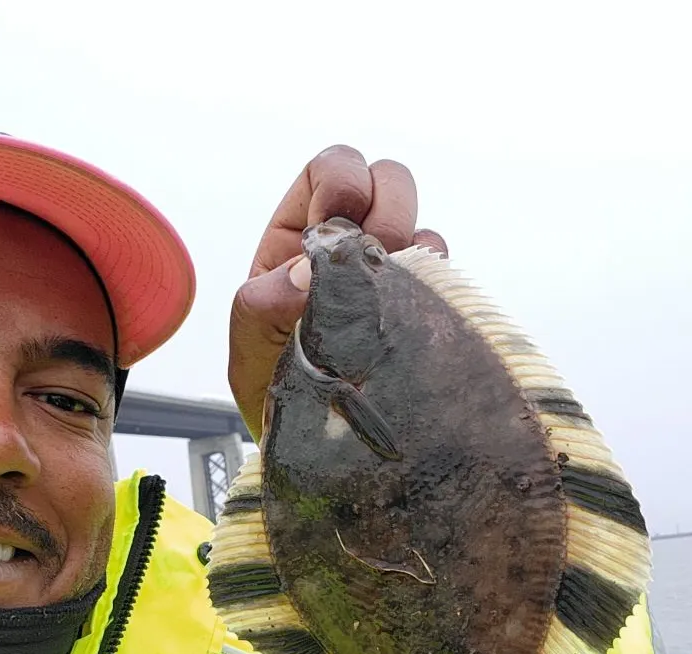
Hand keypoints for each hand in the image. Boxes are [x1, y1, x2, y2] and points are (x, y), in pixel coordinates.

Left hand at [228, 145, 447, 440]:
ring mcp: (391, 275)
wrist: (307, 445)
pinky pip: (443, 276)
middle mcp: (351, 245)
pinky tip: (407, 319)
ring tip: (386, 297)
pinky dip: (432, 287)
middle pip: (389, 181)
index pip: (331, 170)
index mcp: (299, 233)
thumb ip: (264, 305)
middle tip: (373, 256)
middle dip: (387, 208)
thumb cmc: (270, 383)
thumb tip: (307, 275)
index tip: (337, 220)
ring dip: (410, 252)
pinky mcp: (422, 308)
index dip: (342, 180)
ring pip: (423, 229)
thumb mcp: (249, 344)